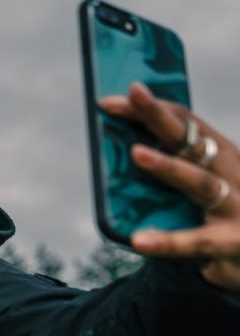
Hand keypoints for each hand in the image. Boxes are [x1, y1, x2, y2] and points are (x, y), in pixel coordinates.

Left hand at [99, 82, 239, 291]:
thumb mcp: (205, 184)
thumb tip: (124, 149)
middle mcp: (232, 174)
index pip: (185, 123)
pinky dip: (168, 240)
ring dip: (168, 165)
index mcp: (222, 156)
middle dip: (161, 116)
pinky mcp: (232, 242)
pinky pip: (197, 240)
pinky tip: (139, 240)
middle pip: (191, 140)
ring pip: (200, 182)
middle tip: (133, 94)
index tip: (109, 100)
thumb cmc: (226, 215)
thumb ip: (175, 166)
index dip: (150, 108)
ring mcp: (235, 207)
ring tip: (136, 153)